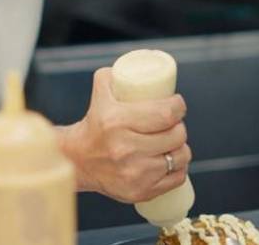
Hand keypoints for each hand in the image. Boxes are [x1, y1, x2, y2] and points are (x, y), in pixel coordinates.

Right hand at [57, 67, 190, 203]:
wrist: (78, 161)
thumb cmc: (94, 126)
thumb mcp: (100, 95)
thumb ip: (112, 75)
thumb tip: (131, 66)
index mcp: (117, 122)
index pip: (166, 114)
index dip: (179, 107)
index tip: (177, 104)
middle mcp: (126, 149)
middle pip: (176, 135)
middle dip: (179, 127)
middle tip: (173, 124)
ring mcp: (135, 173)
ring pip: (180, 157)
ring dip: (181, 148)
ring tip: (172, 143)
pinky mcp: (140, 191)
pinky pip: (176, 179)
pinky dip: (178, 169)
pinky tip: (172, 162)